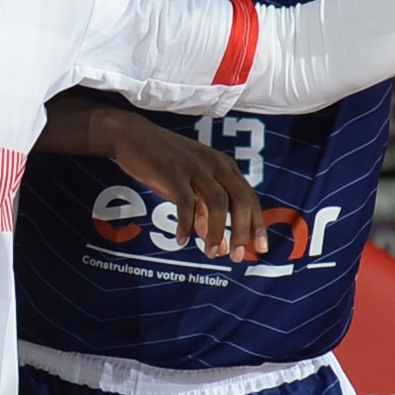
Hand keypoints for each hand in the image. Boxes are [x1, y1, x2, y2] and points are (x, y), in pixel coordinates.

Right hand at [96, 111, 260, 262]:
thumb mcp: (191, 188)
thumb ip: (206, 215)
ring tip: (212, 253)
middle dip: (242, 231)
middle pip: (240, 199)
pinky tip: (181, 239)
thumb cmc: (164, 164)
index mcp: (225, 166)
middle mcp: (215, 164)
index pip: (250, 198)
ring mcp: (195, 167)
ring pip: (218, 202)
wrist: (133, 136)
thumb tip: (220, 246)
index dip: (257, 224)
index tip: (261, 249)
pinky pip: (186, 202)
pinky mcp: (173, 171)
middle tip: (239, 257)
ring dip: (218, 231)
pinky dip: (186, 223)